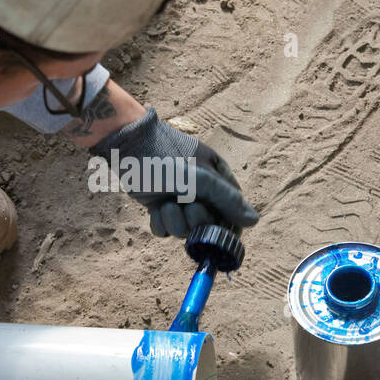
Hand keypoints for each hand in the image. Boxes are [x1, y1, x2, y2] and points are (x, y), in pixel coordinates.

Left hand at [89, 107, 258, 236]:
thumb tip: (254, 221)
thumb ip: (227, 199)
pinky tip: (155, 208)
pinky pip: (167, 230)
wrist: (126, 148)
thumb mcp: (199, 177)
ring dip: (175, 221)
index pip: (234, 212)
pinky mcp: (162, 208)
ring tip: (166, 202)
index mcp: (219, 179)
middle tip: (186, 204)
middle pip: (209, 226)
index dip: (225, 226)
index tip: (216, 232)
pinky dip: (160, 223)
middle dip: (195, 220)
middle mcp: (203, 192)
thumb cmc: (165, 156)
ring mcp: (181, 201)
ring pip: (186, 231)